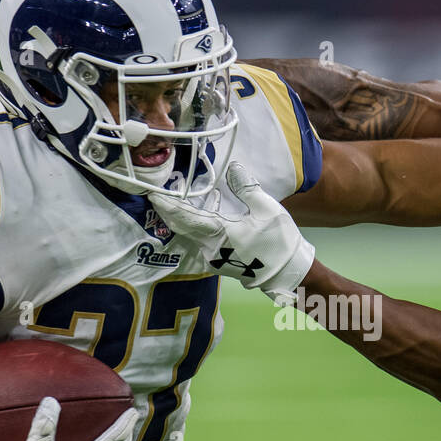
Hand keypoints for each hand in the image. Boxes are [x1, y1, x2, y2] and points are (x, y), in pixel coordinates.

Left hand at [148, 162, 314, 301]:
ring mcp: (212, 258)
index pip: (184, 217)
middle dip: (169, 209)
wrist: (288, 273)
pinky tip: (207, 208)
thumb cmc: (279, 242)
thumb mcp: (267, 210)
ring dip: (183, 215)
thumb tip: (232, 167)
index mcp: (219, 235)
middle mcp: (209, 249)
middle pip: (181, 226)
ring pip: (189, 233)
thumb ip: (246, 188)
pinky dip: (196, 223)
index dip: (167, 204)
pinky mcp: (218, 261)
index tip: (152, 192)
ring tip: (180, 196)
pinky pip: (199, 239)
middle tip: (160, 191)